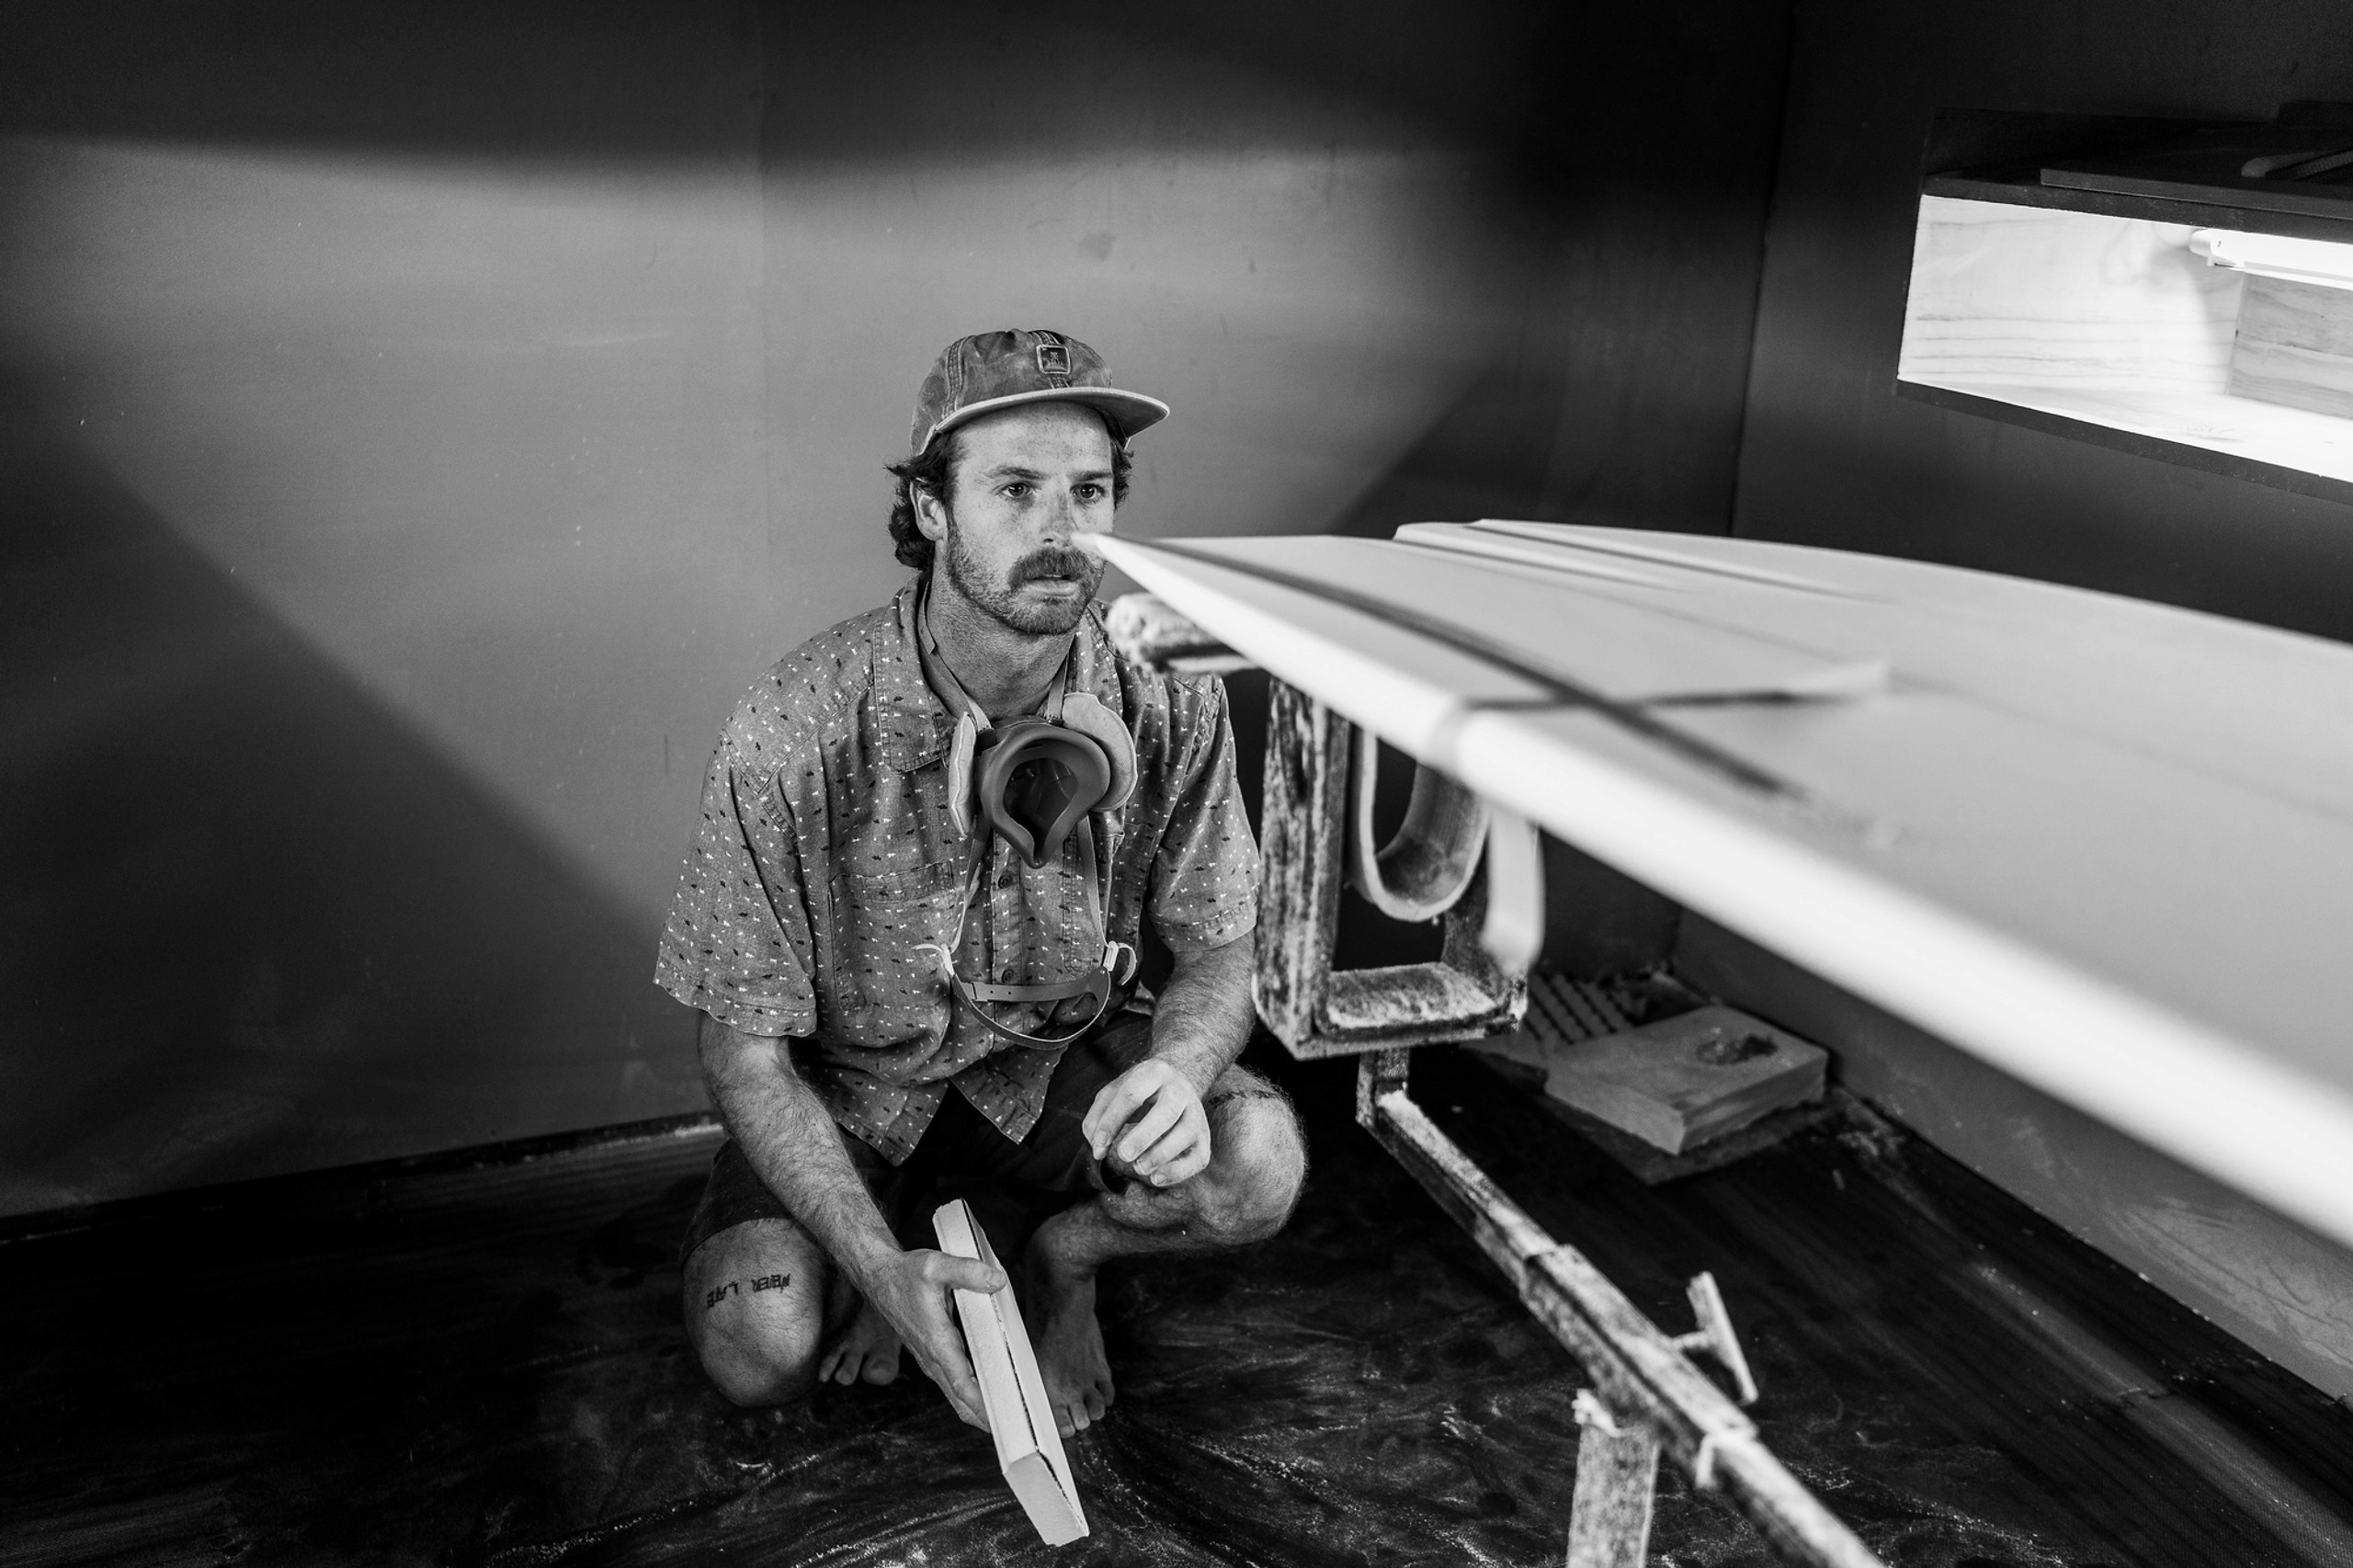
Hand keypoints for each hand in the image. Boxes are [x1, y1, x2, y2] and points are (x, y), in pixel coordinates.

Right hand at [860, 1247, 1006, 1429]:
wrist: (880, 1278)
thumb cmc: (906, 1275)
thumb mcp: (936, 1266)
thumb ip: (968, 1272)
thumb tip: (997, 1280)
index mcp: (936, 1341)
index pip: (961, 1382)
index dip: (980, 1403)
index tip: (1000, 1419)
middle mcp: (932, 1357)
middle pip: (960, 1400)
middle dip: (984, 1419)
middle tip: (1013, 1432)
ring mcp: (930, 1359)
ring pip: (955, 1395)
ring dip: (977, 1411)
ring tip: (1008, 1421)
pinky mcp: (931, 1356)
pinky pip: (952, 1384)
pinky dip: (969, 1397)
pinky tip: (986, 1399)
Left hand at [1083, 1059, 1211, 1188]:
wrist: (1178, 1078)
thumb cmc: (1140, 1089)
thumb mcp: (1115, 1091)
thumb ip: (1099, 1116)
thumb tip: (1097, 1148)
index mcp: (1154, 1073)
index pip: (1132, 1094)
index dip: (1113, 1121)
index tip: (1099, 1145)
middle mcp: (1179, 1090)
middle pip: (1166, 1112)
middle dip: (1144, 1136)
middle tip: (1123, 1155)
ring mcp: (1196, 1112)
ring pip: (1186, 1133)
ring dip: (1162, 1154)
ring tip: (1139, 1168)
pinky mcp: (1204, 1135)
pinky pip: (1199, 1156)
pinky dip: (1180, 1171)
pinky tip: (1157, 1179)